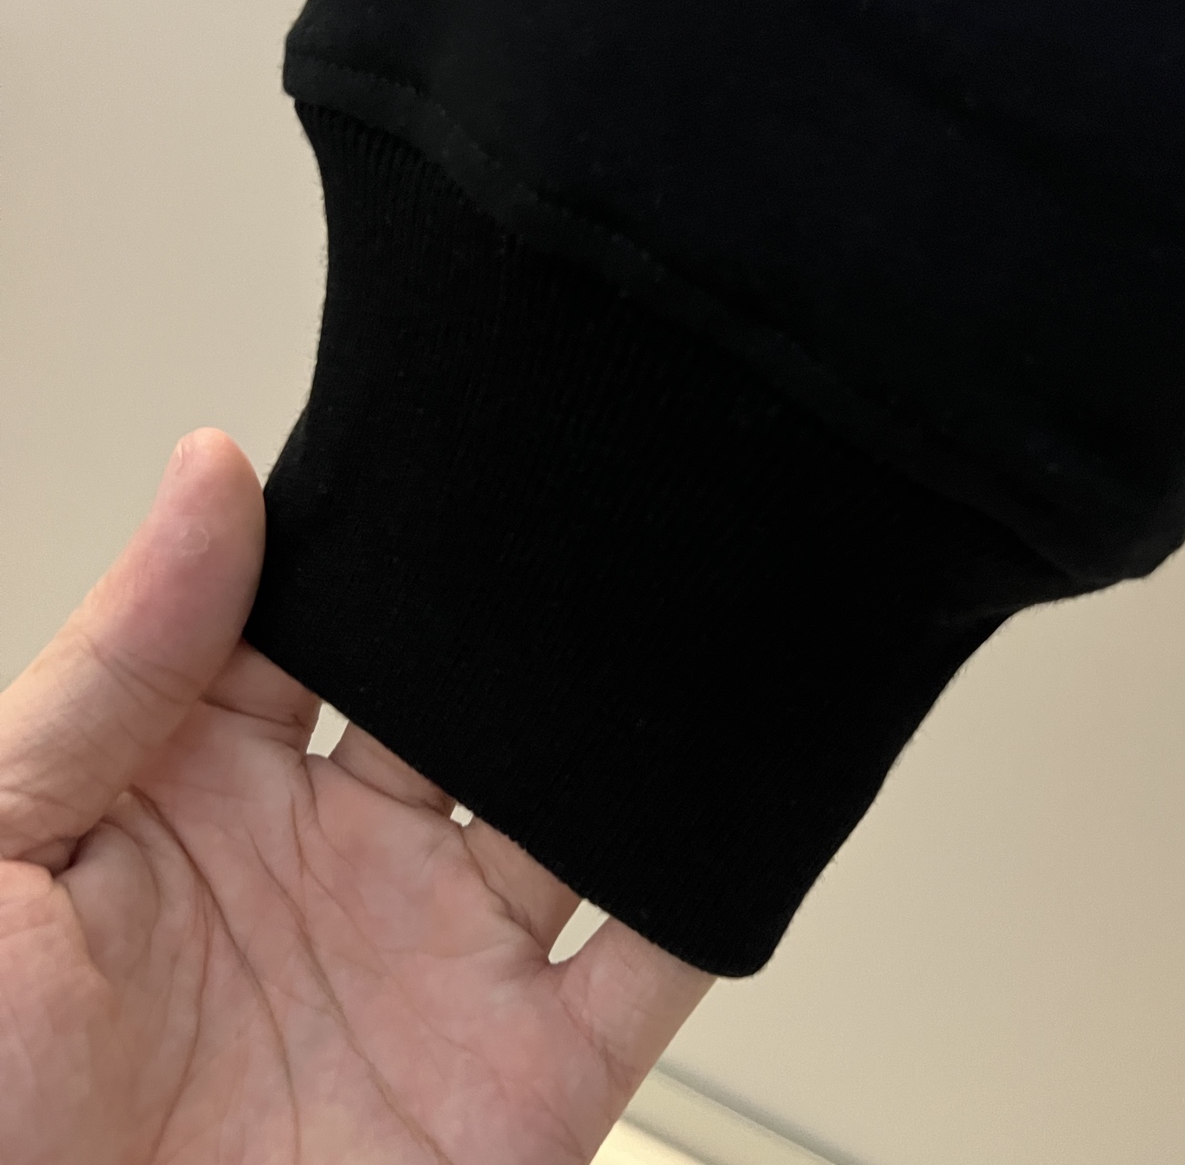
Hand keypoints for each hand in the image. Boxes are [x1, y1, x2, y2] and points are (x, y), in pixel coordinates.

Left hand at [0, 428, 712, 1164]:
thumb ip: (114, 666)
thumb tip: (208, 475)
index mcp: (211, 790)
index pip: (321, 616)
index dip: (378, 532)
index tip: (446, 442)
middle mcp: (346, 860)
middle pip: (469, 695)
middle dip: (523, 615)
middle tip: (583, 507)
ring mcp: (446, 960)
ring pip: (579, 808)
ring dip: (631, 728)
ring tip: (676, 622)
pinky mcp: (533, 1076)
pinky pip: (655, 961)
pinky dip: (711, 883)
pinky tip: (735, 796)